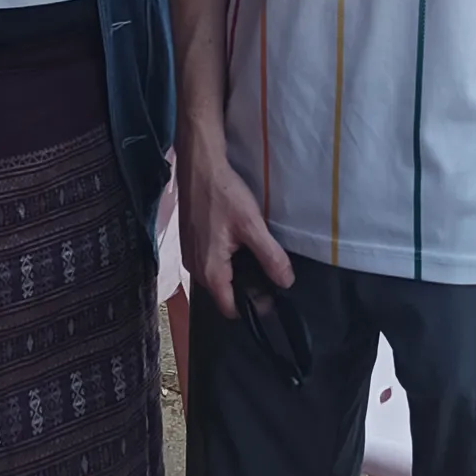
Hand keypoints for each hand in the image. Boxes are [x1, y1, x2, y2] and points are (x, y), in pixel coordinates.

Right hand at [178, 128, 293, 319]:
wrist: (199, 167)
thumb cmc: (223, 195)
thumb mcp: (252, 225)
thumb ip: (270, 256)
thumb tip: (286, 283)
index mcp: (210, 271)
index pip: (230, 308)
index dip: (252, 306)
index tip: (272, 296)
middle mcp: (196, 269)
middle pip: (224, 292)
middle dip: (245, 286)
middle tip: (268, 269)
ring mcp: (190, 255)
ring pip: (217, 276)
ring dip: (235, 270)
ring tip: (255, 253)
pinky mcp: (190, 242)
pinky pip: (210, 261)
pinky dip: (225, 258)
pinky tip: (238, 240)